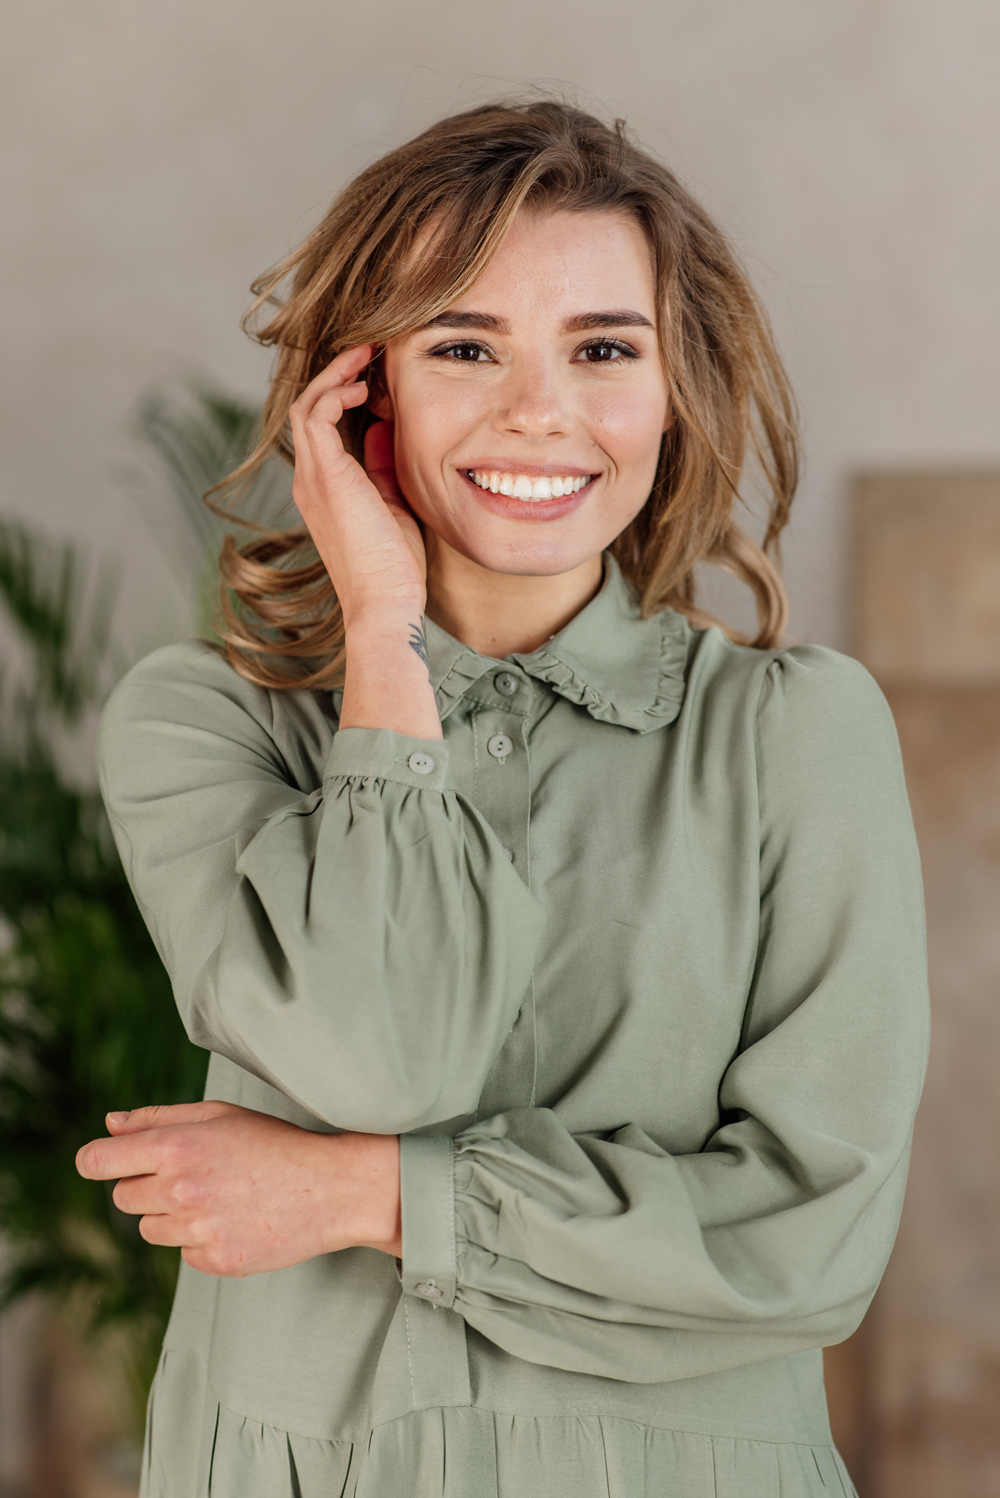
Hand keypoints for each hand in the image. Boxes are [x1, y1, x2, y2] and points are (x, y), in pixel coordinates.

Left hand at [75, 1102, 401, 1277]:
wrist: (330, 1188)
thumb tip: (108, 1124)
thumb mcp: (219, 1116)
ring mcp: (197, 1229)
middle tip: (191, 1174)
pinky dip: (200, 1238)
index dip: (96, 1161)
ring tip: (218, 1197)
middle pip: (122, 1197)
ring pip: (148, 1228)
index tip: (105, 1162)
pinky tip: (235, 1219)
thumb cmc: (273, 1144)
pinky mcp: (214, 1260)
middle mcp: (180, 1190)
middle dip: (146, 1186)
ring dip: (170, 1215)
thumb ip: (158, 1118)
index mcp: (176, 1147)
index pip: (97, 1161)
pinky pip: (183, 1251)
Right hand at [289, 344, 425, 628]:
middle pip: (308, 408)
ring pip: (306, 404)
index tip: (376, 375)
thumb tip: (384, 427)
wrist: (384, 604)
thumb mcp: (392, 504)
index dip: (344, 395)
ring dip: (335, 374)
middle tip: (370, 350)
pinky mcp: (323, 475)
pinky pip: (315, 414)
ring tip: (366, 353)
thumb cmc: (394, 568)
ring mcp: (312, 477)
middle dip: (337, 375)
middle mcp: (309, 480)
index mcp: (325, 489)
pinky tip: (364, 383)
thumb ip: (382, 466)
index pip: (322, 428)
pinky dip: (335, 390)